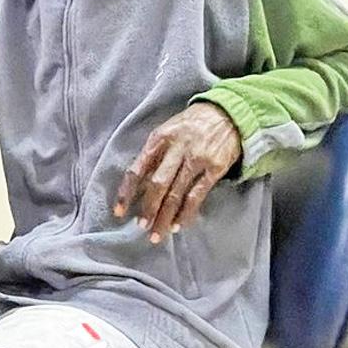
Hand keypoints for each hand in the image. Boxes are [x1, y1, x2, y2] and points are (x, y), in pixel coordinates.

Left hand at [113, 102, 241, 243]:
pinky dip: (186, 213)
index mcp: (159, 138)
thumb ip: (154, 153)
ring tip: (157, 234)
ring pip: (176, 194)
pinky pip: (197, 196)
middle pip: (157, 185)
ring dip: (165, 217)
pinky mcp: (214, 169)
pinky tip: (178, 224)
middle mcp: (176, 148)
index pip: (137, 168)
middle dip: (148, 209)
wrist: (228, 113)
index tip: (119, 211)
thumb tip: (139, 184)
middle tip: (142, 226)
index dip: (127, 192)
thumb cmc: (192, 123)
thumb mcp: (168, 129)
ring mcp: (196, 159)